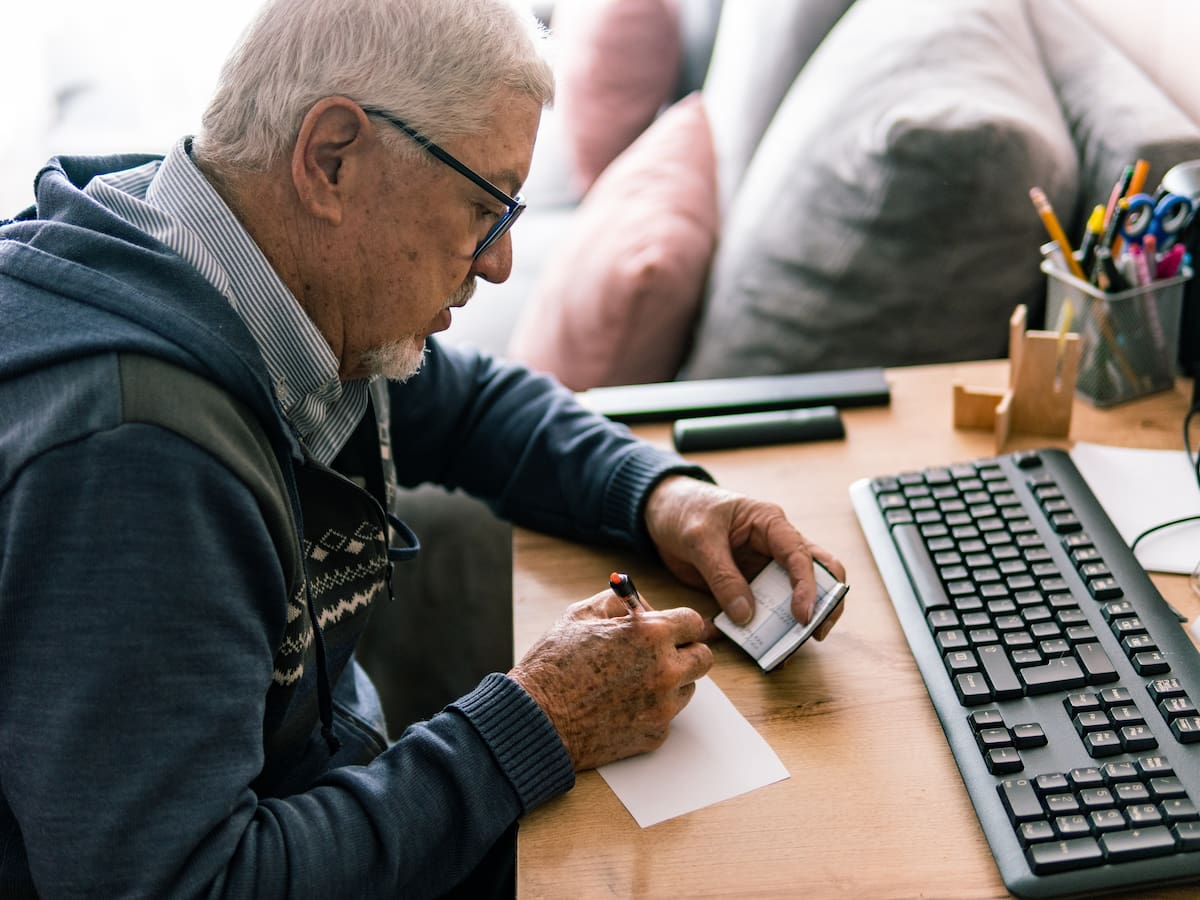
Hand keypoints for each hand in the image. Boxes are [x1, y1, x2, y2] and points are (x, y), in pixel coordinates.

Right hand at [509, 590, 711, 770]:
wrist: (535, 720)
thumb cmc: (553, 665)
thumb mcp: (581, 615)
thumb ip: (619, 603)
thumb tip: (642, 605)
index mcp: (650, 634)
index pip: (694, 622)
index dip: (679, 623)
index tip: (669, 628)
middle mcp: (665, 670)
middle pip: (703, 657)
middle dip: (685, 651)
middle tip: (659, 654)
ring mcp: (663, 706)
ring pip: (688, 688)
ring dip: (670, 682)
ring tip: (632, 681)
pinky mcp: (655, 735)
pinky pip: (667, 716)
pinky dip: (651, 710)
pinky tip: (621, 705)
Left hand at [643, 475, 846, 635]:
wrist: (661, 511)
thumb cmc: (686, 510)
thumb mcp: (699, 539)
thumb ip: (722, 576)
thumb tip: (746, 615)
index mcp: (770, 523)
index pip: (800, 555)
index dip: (807, 586)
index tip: (803, 616)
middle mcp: (774, 546)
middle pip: (815, 574)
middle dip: (822, 604)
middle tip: (816, 634)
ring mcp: (762, 568)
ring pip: (789, 598)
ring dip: (789, 623)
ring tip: (783, 651)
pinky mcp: (746, 587)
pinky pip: (758, 610)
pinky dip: (755, 628)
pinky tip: (746, 645)